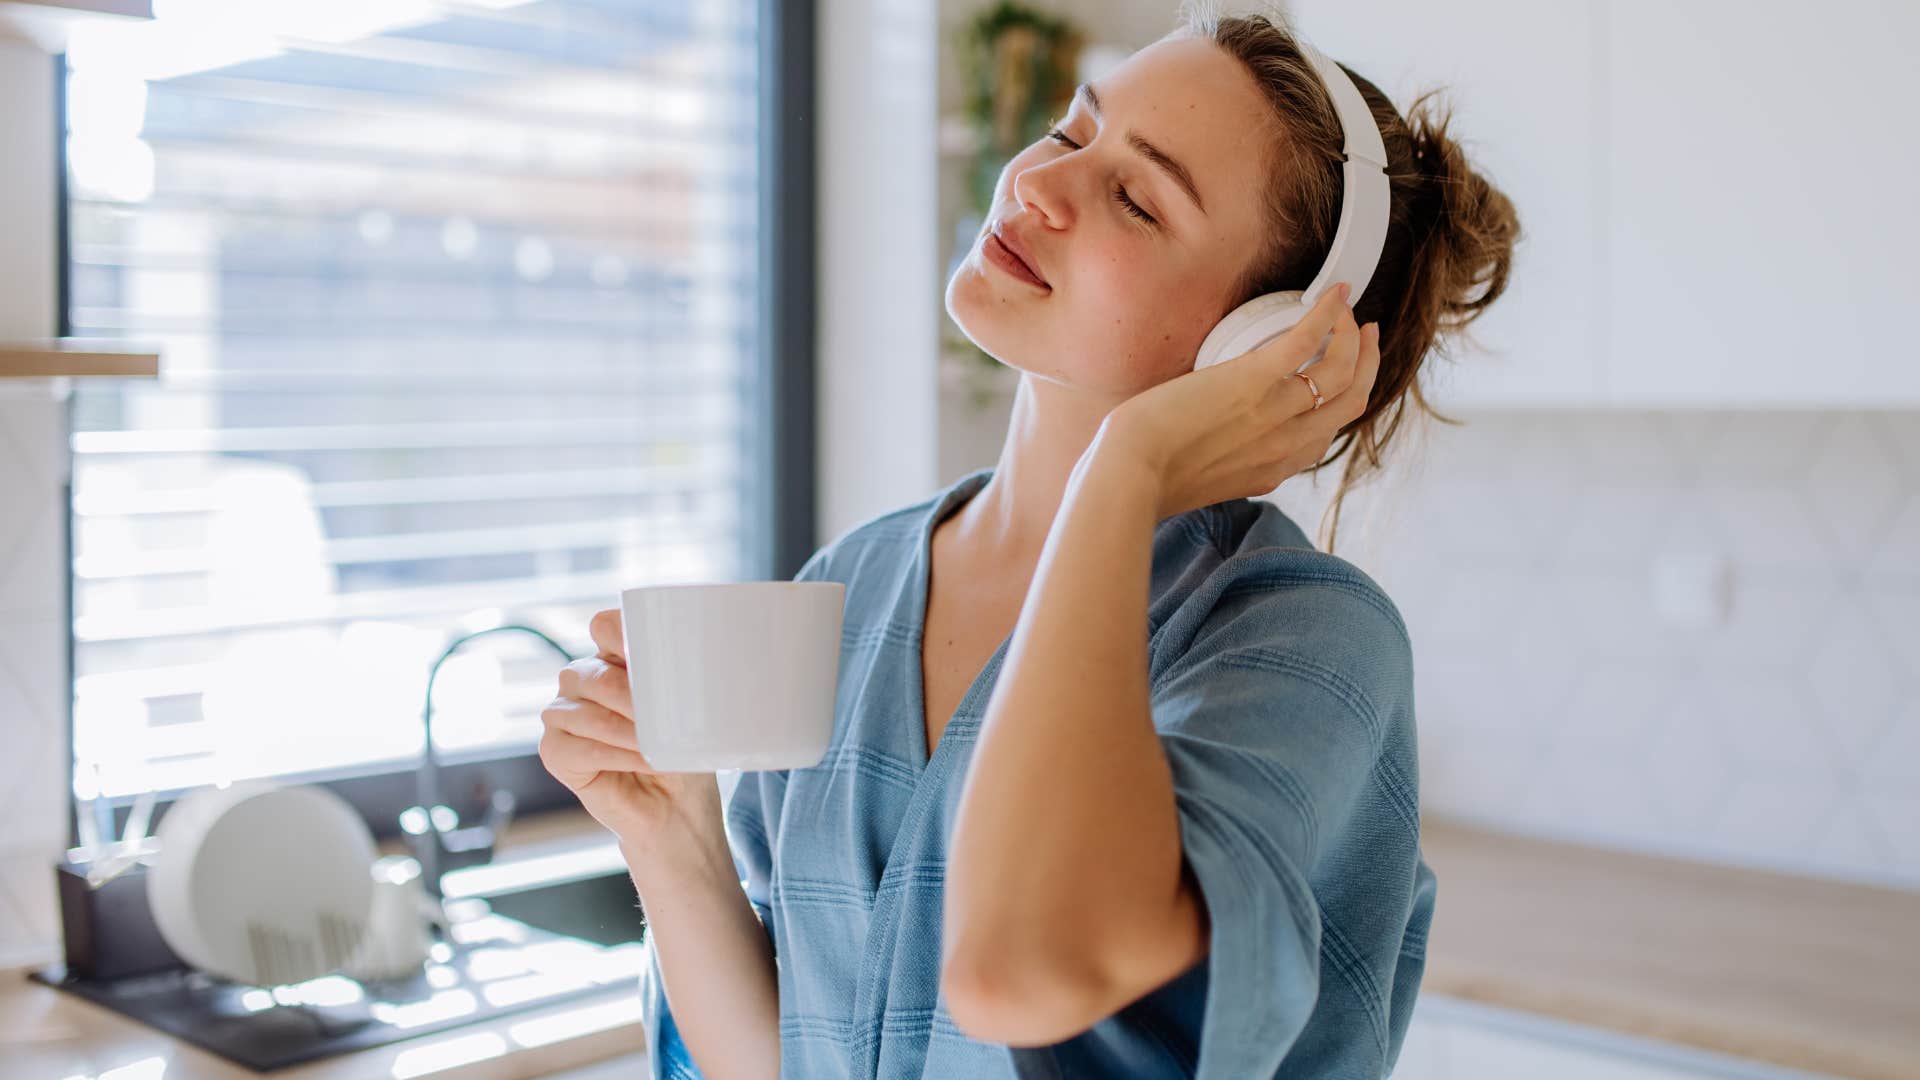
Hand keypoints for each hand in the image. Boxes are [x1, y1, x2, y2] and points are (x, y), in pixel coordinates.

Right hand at [539, 608, 725, 862]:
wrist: (677, 811)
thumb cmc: (684, 756)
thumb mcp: (690, 713)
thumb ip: (677, 684)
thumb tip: (683, 669)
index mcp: (616, 658)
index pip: (606, 625)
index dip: (624, 635)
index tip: (655, 660)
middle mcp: (585, 680)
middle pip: (593, 673)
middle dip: (633, 698)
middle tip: (665, 722)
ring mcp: (564, 714)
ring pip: (582, 711)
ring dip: (626, 731)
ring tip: (657, 749)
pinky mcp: (555, 751)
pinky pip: (573, 746)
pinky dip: (611, 755)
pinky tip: (640, 763)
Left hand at [1099, 284, 1380, 520]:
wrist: (1129, 474)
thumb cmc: (1148, 477)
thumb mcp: (1204, 484)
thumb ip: (1227, 467)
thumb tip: (1220, 450)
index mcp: (1274, 470)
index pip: (1327, 437)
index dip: (1341, 403)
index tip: (1341, 378)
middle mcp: (1286, 443)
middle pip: (1350, 402)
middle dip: (1366, 365)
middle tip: (1364, 336)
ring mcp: (1276, 411)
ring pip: (1341, 371)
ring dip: (1352, 337)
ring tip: (1348, 313)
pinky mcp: (1255, 379)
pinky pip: (1307, 339)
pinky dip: (1327, 313)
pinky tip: (1335, 294)